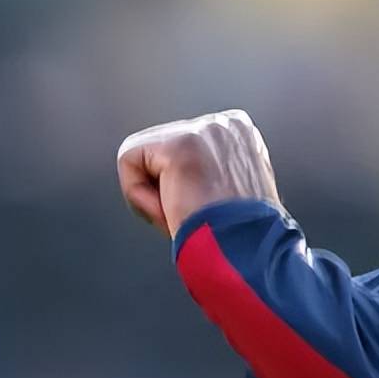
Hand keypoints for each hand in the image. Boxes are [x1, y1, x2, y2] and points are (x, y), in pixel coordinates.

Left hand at [117, 109, 282, 237]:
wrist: (248, 253)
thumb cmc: (242, 239)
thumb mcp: (232, 194)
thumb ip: (209, 172)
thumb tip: (175, 177)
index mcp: (241, 134)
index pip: (180, 151)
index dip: (185, 189)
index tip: (210, 213)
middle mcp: (225, 124)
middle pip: (159, 153)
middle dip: (168, 192)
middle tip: (200, 218)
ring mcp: (203, 130)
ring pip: (142, 158)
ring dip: (156, 198)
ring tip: (189, 215)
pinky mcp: (178, 145)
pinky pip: (130, 162)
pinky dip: (142, 199)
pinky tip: (175, 211)